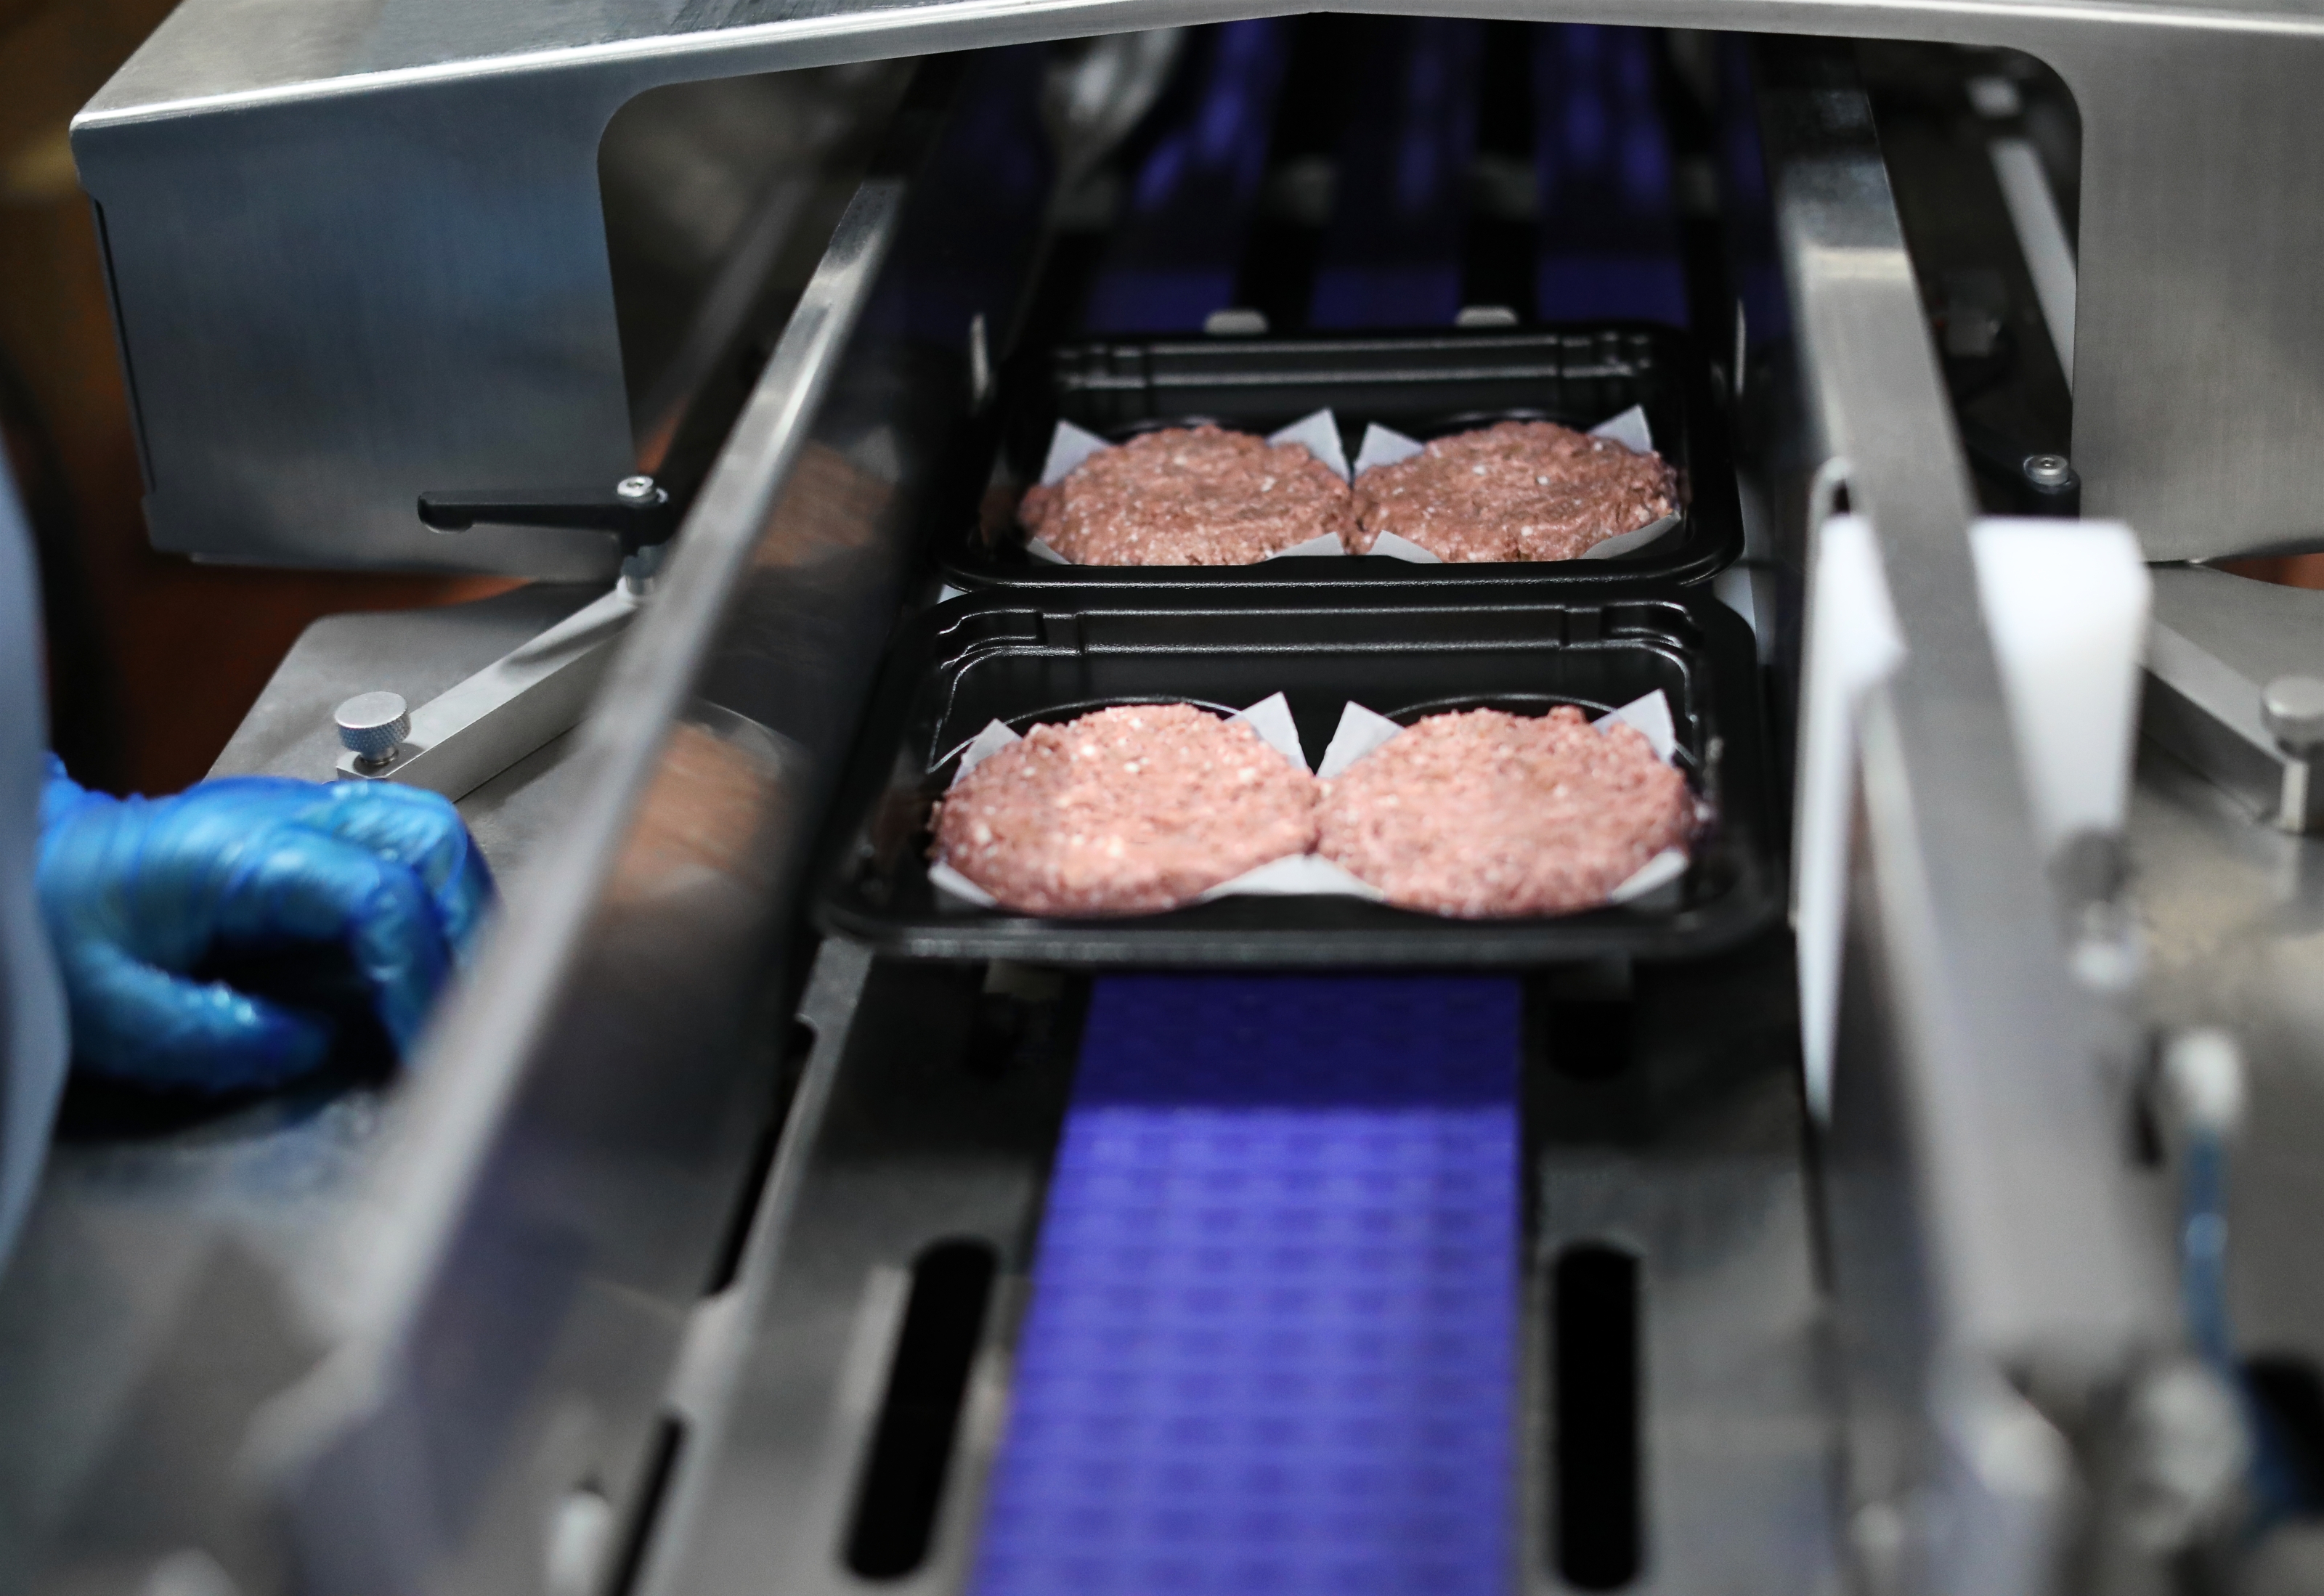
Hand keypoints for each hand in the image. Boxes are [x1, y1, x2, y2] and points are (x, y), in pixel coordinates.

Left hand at [36, 759, 494, 1089]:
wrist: (33, 868)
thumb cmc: (61, 928)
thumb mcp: (114, 1011)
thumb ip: (220, 1037)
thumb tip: (319, 1043)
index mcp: (235, 851)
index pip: (376, 893)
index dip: (415, 972)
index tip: (419, 1041)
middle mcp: (283, 815)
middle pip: (428, 837)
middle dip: (462, 929)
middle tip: (457, 1012)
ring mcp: (303, 814)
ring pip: (430, 831)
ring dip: (457, 909)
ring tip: (451, 988)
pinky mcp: (311, 833)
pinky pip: (403, 847)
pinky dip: (431, 901)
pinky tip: (419, 960)